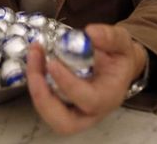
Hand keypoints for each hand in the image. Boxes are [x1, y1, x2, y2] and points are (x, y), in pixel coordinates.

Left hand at [26, 24, 146, 134]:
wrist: (118, 66)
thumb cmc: (120, 57)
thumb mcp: (122, 42)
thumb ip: (110, 37)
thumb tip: (89, 33)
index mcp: (108, 98)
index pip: (88, 100)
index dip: (69, 84)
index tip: (53, 62)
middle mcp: (90, 112)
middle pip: (64, 123)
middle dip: (43, 97)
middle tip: (35, 67)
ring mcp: (74, 111)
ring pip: (49, 113)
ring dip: (35, 85)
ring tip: (34, 54)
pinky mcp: (61, 104)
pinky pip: (44, 100)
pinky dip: (36, 80)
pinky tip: (36, 56)